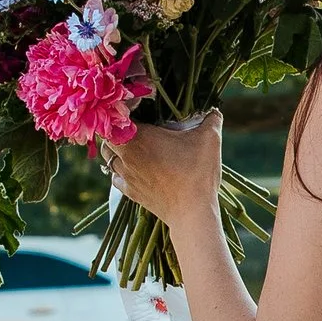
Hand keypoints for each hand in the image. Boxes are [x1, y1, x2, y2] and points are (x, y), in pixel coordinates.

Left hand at [104, 110, 222, 221]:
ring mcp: (126, 175)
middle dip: (116, 131)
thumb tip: (214, 109)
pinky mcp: (130, 192)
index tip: (134, 110)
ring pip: (109, 158)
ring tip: (133, 148)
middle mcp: (126, 155)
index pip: (115, 117)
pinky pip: (115, 178)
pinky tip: (134, 170)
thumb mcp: (210, 139)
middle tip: (133, 128)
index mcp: (139, 136)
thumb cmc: (198, 172)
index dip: (121, 111)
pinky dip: (120, 172)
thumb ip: (211, 119)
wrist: (191, 212)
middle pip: (107, 138)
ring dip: (116, 152)